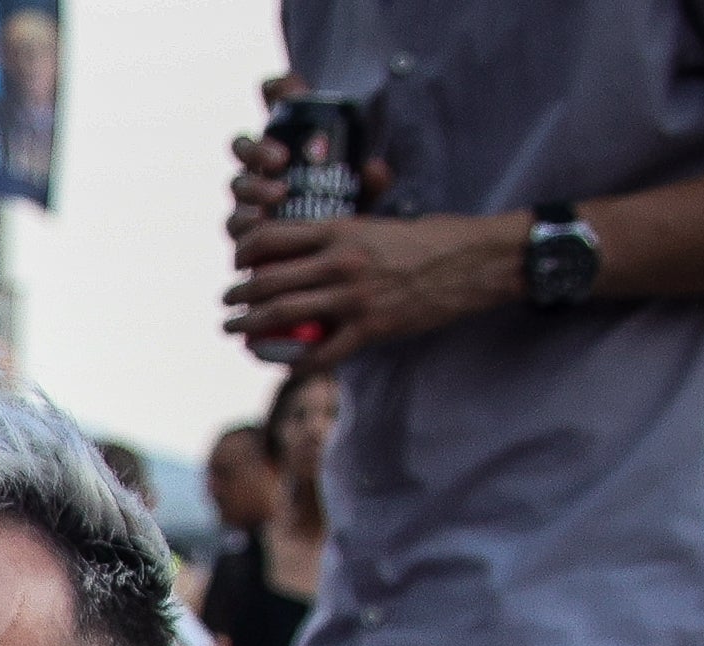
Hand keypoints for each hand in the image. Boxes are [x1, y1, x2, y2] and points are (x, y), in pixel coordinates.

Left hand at [226, 203, 511, 366]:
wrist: (476, 262)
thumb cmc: (431, 239)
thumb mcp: (381, 221)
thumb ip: (344, 228)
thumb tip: (313, 229)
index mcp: (341, 230)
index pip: (272, 237)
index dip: (245, 252)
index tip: (239, 262)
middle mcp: (340, 263)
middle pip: (267, 281)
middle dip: (238, 295)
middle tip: (227, 304)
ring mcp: (353, 298)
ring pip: (282, 317)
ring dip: (250, 328)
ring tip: (237, 332)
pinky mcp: (370, 329)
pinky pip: (320, 354)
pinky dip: (296, 364)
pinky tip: (282, 366)